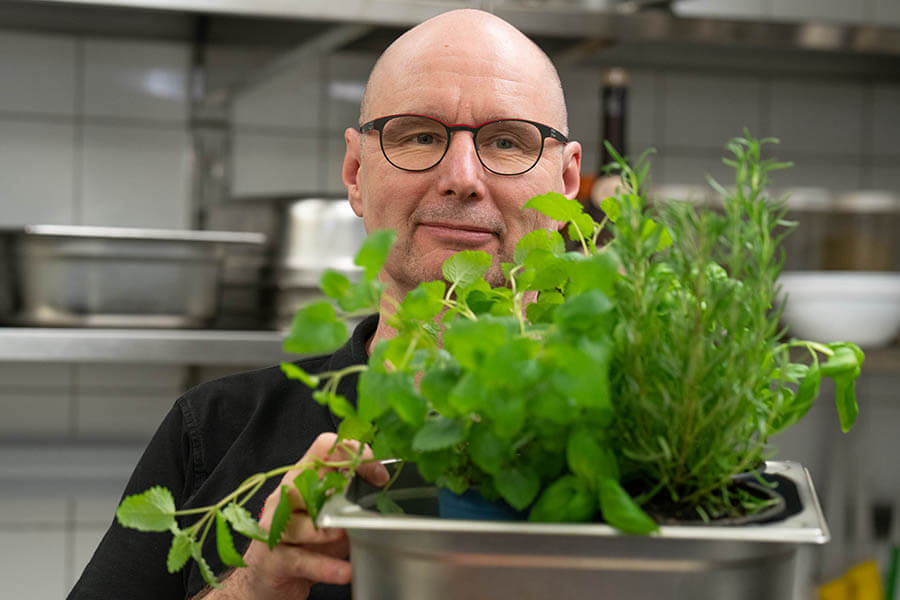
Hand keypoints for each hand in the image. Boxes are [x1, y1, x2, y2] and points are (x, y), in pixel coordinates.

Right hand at [206, 433, 389, 599]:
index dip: (352, 453)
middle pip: (307, 480)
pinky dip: (326, 567)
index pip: (323, 449)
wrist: (267, 575)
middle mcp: (286, 497)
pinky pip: (302, 560)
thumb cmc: (303, 541)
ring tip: (347, 535)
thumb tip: (383, 490)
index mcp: (302, 478)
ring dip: (327, 529)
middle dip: (340, 488)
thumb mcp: (329, 513)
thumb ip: (349, 497)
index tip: (378, 474)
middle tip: (368, 499)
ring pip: (302, 522)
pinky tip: (345, 571)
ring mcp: (276, 527)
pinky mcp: (274, 559)